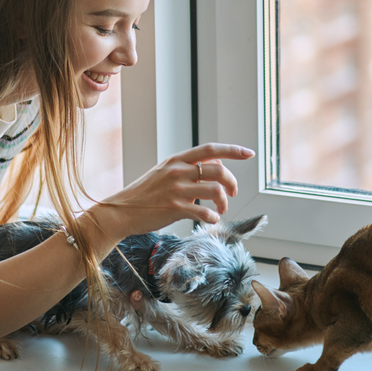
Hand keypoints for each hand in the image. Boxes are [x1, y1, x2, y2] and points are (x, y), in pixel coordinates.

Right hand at [88, 143, 253, 241]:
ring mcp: (176, 190)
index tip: (249, 153)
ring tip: (221, 210)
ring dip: (224, 203)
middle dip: (232, 183)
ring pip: (215, 191)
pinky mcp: (174, 208)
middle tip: (233, 193)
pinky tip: (210, 220)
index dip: (232, 150)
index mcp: (176, 161)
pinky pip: (203, 213)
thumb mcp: (164, 173)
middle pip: (218, 171)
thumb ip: (188, 168)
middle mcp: (177, 172)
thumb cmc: (145, 194)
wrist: (121, 211)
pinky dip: (212, 218)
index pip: (210, 150)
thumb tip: (216, 166)